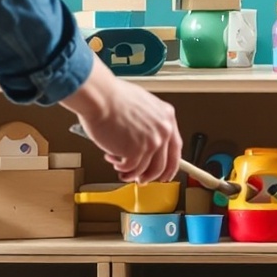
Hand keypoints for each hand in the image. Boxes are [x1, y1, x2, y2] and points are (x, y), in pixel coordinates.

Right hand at [63, 57, 181, 184]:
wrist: (100, 97)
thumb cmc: (112, 97)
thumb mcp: (142, 106)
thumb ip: (149, 124)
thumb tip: (145, 142)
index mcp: (167, 116)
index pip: (175, 149)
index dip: (170, 166)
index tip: (165, 174)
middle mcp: (163, 130)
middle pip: (162, 165)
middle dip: (150, 176)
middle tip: (141, 179)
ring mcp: (151, 141)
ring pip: (144, 170)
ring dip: (131, 172)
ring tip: (119, 166)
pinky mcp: (136, 151)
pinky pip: (130, 169)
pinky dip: (120, 167)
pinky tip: (112, 159)